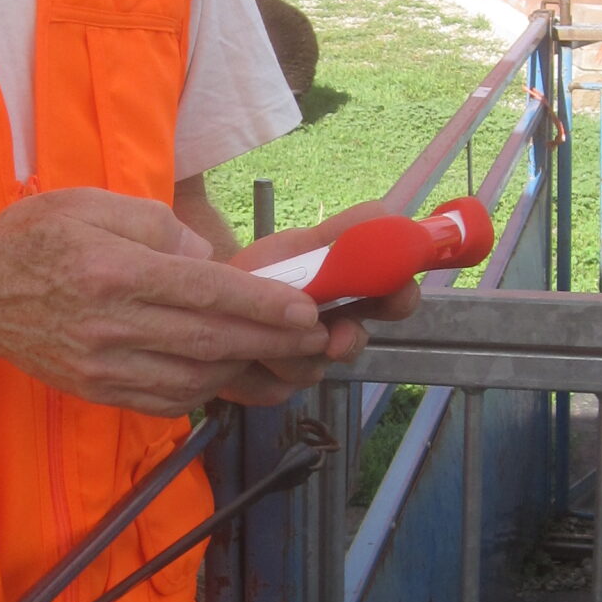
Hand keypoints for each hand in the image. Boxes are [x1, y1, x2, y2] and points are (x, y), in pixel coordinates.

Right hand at [0, 187, 331, 416]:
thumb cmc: (34, 238)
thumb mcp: (92, 204)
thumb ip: (157, 226)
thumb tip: (208, 259)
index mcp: (112, 270)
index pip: (203, 291)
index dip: (261, 305)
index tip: (305, 310)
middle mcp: (109, 324)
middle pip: (209, 339)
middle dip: (271, 341)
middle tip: (315, 338)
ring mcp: (102, 365)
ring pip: (194, 376)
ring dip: (243, 368)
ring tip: (278, 353)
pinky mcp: (97, 390)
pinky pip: (166, 399)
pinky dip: (204, 388)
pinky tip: (223, 369)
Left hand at [213, 199, 422, 405]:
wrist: (201, 306)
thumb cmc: (254, 274)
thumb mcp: (295, 247)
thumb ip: (340, 234)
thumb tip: (385, 212)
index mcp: (345, 293)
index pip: (392, 298)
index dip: (400, 297)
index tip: (395, 293)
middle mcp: (332, 331)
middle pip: (357, 343)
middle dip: (345, 340)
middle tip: (334, 337)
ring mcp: (304, 363)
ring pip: (313, 369)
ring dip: (282, 350)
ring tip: (252, 328)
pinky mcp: (273, 389)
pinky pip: (275, 389)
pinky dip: (252, 372)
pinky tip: (236, 356)